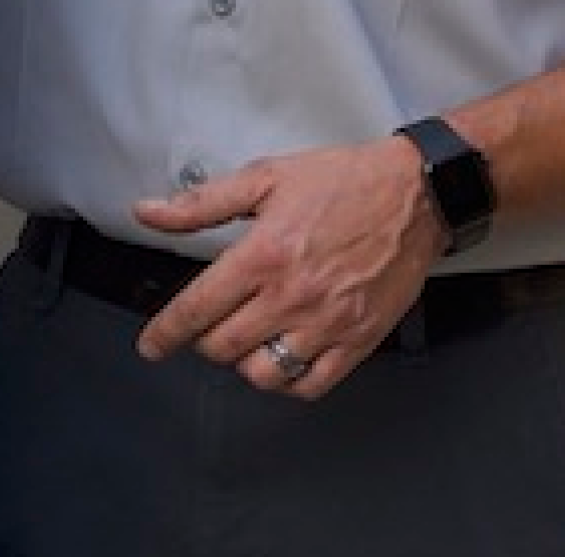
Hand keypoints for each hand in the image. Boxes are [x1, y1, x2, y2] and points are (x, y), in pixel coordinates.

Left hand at [129, 136, 442, 400]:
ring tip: (249, 338)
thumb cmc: (345, 181)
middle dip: (205, 341)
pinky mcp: (358, 340)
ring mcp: (327, 323)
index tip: (152, 344)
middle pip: (223, 347)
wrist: (416, 191)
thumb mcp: (267, 177)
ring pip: (262, 374)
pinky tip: (286, 355)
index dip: (165, 333)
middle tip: (211, 325)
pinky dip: (289, 381)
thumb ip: (202, 202)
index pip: (197, 309)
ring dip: (244, 362)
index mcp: (265, 253)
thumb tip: (149, 212)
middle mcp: (293, 295)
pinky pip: (310, 386)